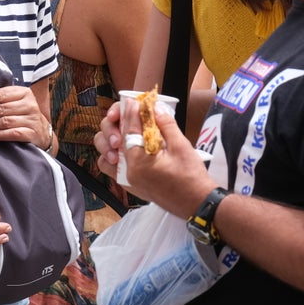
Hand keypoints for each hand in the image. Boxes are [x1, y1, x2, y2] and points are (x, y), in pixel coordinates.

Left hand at [0, 85, 52, 148]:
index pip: (0, 95)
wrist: (42, 132)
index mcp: (24, 92)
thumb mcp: (16, 102)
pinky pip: (13, 133)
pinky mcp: (32, 133)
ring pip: (6, 121)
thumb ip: (0, 100)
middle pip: (1, 108)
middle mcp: (30, 104)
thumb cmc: (22, 114)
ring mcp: (32, 119)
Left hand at [95, 96, 213, 215]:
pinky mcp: (132, 186)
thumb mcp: (181, 146)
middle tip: (130, 115)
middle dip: (118, 124)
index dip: (131, 112)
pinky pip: (112, 170)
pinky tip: (127, 148)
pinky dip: (114, 157)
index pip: (129, 130)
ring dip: (112, 140)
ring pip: (106, 156)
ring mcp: (128, 181)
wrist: (197, 203)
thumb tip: (155, 108)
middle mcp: (128, 172)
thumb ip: (165, 125)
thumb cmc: (192, 176)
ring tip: (125, 132)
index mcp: (139, 162)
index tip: (133, 101)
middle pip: (111, 141)